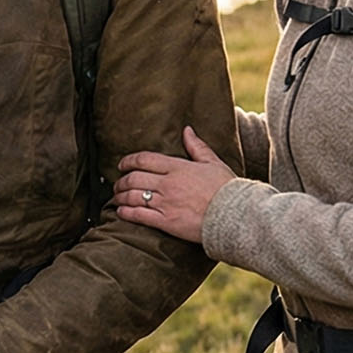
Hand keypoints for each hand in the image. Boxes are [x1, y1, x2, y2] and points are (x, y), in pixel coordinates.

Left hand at [113, 125, 231, 242]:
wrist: (236, 215)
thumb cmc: (227, 189)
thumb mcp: (213, 163)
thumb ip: (197, 147)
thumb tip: (187, 130)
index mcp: (178, 167)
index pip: (144, 159)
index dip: (128, 161)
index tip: (122, 164)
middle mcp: (168, 184)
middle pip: (134, 178)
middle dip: (121, 181)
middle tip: (118, 184)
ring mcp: (166, 203)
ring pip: (133, 196)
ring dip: (120, 196)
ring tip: (117, 198)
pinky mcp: (166, 222)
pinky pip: (139, 215)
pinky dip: (126, 213)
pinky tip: (121, 212)